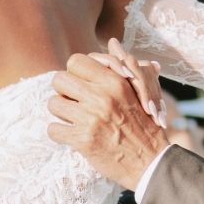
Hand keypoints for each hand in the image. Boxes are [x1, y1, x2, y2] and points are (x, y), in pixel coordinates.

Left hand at [46, 43, 167, 189]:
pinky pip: (53, 129)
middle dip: (64, 92)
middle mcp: (101, 96)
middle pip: (59, 80)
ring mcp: (90, 118)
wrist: (151, 162)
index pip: (75, 61)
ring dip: (61, 113)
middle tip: (75, 103)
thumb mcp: (140, 90)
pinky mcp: (82, 140)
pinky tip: (74, 136)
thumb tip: (113, 42)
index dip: (74, 73)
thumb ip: (123, 67)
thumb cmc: (146, 125)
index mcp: (115, 82)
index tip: (81, 85)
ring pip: (53, 104)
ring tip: (75, 120)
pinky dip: (60, 134)